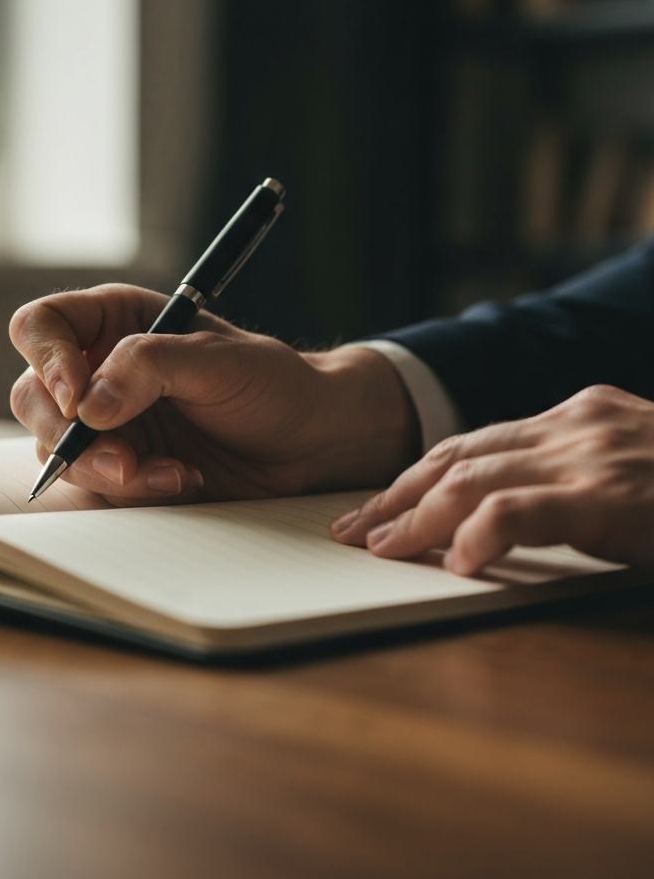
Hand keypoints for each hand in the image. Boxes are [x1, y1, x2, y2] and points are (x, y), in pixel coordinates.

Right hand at [9, 284, 418, 505]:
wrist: (307, 442)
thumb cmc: (270, 383)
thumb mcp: (219, 360)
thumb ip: (150, 367)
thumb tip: (88, 405)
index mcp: (115, 322)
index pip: (41, 326)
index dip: (46, 359)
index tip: (76, 398)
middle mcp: (98, 371)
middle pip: (33, 396)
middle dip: (69, 435)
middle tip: (122, 458)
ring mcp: (106, 424)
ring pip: (56, 450)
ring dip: (104, 469)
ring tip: (170, 474)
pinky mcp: (120, 467)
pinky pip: (93, 485)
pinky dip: (130, 491)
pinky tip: (179, 481)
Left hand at [331, 385, 653, 572]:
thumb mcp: (632, 468)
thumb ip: (573, 478)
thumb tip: (503, 515)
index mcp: (577, 415)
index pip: (471, 442)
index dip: (415, 476)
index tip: (376, 507)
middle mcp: (574, 423)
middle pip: (456, 456)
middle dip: (396, 495)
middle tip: (352, 530)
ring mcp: (591, 453)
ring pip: (471, 478)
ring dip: (415, 517)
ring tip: (381, 550)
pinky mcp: (609, 494)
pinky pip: (519, 511)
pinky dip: (478, 536)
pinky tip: (455, 564)